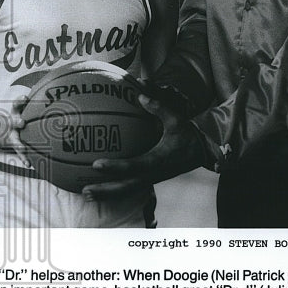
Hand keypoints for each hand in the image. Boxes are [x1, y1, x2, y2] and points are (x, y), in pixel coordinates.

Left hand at [82, 94, 205, 199]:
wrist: (203, 153)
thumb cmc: (188, 135)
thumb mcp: (177, 119)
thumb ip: (159, 107)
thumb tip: (140, 93)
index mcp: (159, 160)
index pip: (134, 165)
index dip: (115, 166)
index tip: (96, 164)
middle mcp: (153, 173)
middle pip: (126, 187)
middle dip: (105, 190)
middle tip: (85, 190)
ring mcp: (151, 179)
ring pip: (126, 191)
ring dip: (107, 194)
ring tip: (85, 194)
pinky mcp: (150, 179)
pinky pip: (130, 189)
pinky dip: (114, 191)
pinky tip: (100, 189)